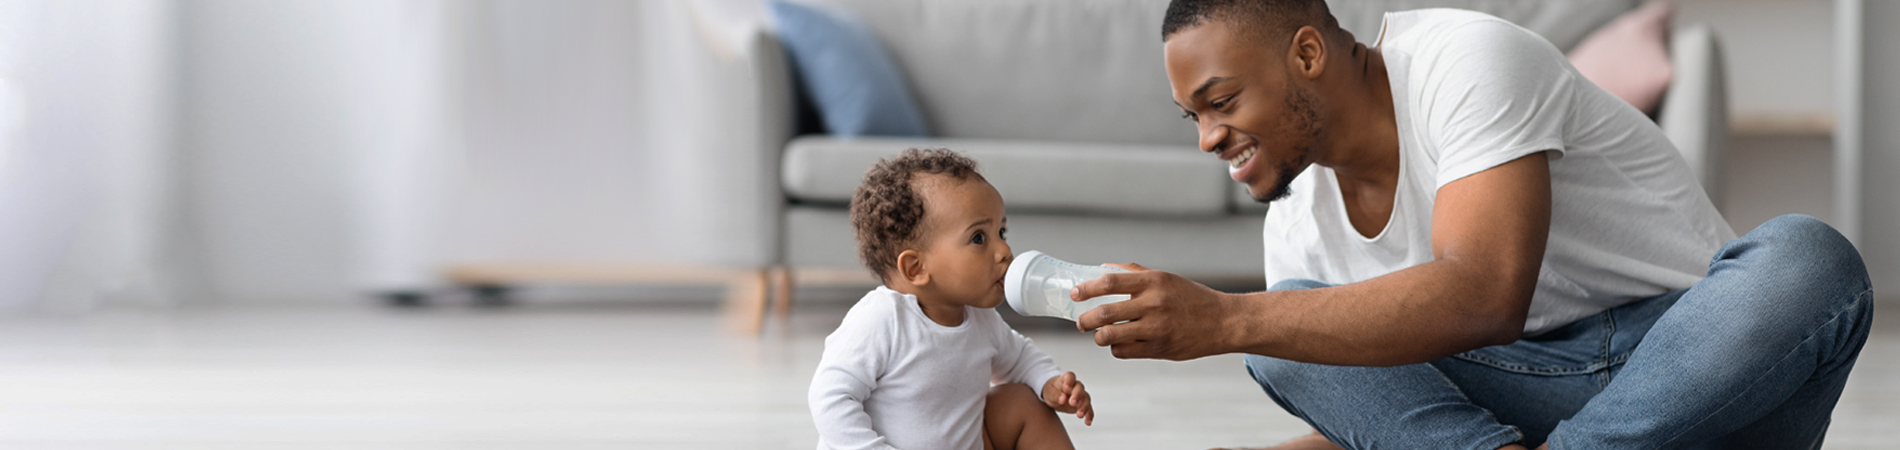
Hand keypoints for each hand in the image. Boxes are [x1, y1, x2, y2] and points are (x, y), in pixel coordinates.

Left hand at [1040, 372, 1093, 425]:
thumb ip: (1055, 395)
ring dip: (1084, 407)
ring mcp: (1081, 395)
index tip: (1066, 388)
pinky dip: (1089, 415)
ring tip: (1079, 415)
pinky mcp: (1083, 404)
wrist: (1054, 396)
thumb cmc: (1051, 391)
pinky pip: (1089, 409)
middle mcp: (1076, 386)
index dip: (1069, 381)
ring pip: (1086, 399)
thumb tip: (1063, 399)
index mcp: (1066, 379)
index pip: (1070, 376)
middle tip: (1072, 403)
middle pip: (1080, 388)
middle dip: (1077, 396)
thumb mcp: (1049, 392)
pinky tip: (1088, 422)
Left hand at [1073, 263, 1238, 360]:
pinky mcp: (1159, 348)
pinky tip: (1120, 343)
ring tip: (1098, 335)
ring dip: (1098, 337)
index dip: (1087, 288)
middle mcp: (1153, 304)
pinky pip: (1123, 351)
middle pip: (1104, 313)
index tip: (1075, 293)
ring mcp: (1156, 328)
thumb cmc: (1191, 298)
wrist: (1223, 322)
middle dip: (1085, 320)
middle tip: (1080, 322)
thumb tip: (1103, 269)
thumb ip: (1135, 273)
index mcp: (1153, 281)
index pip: (1109, 282)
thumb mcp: (1166, 278)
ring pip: (1110, 336)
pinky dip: (1116, 348)